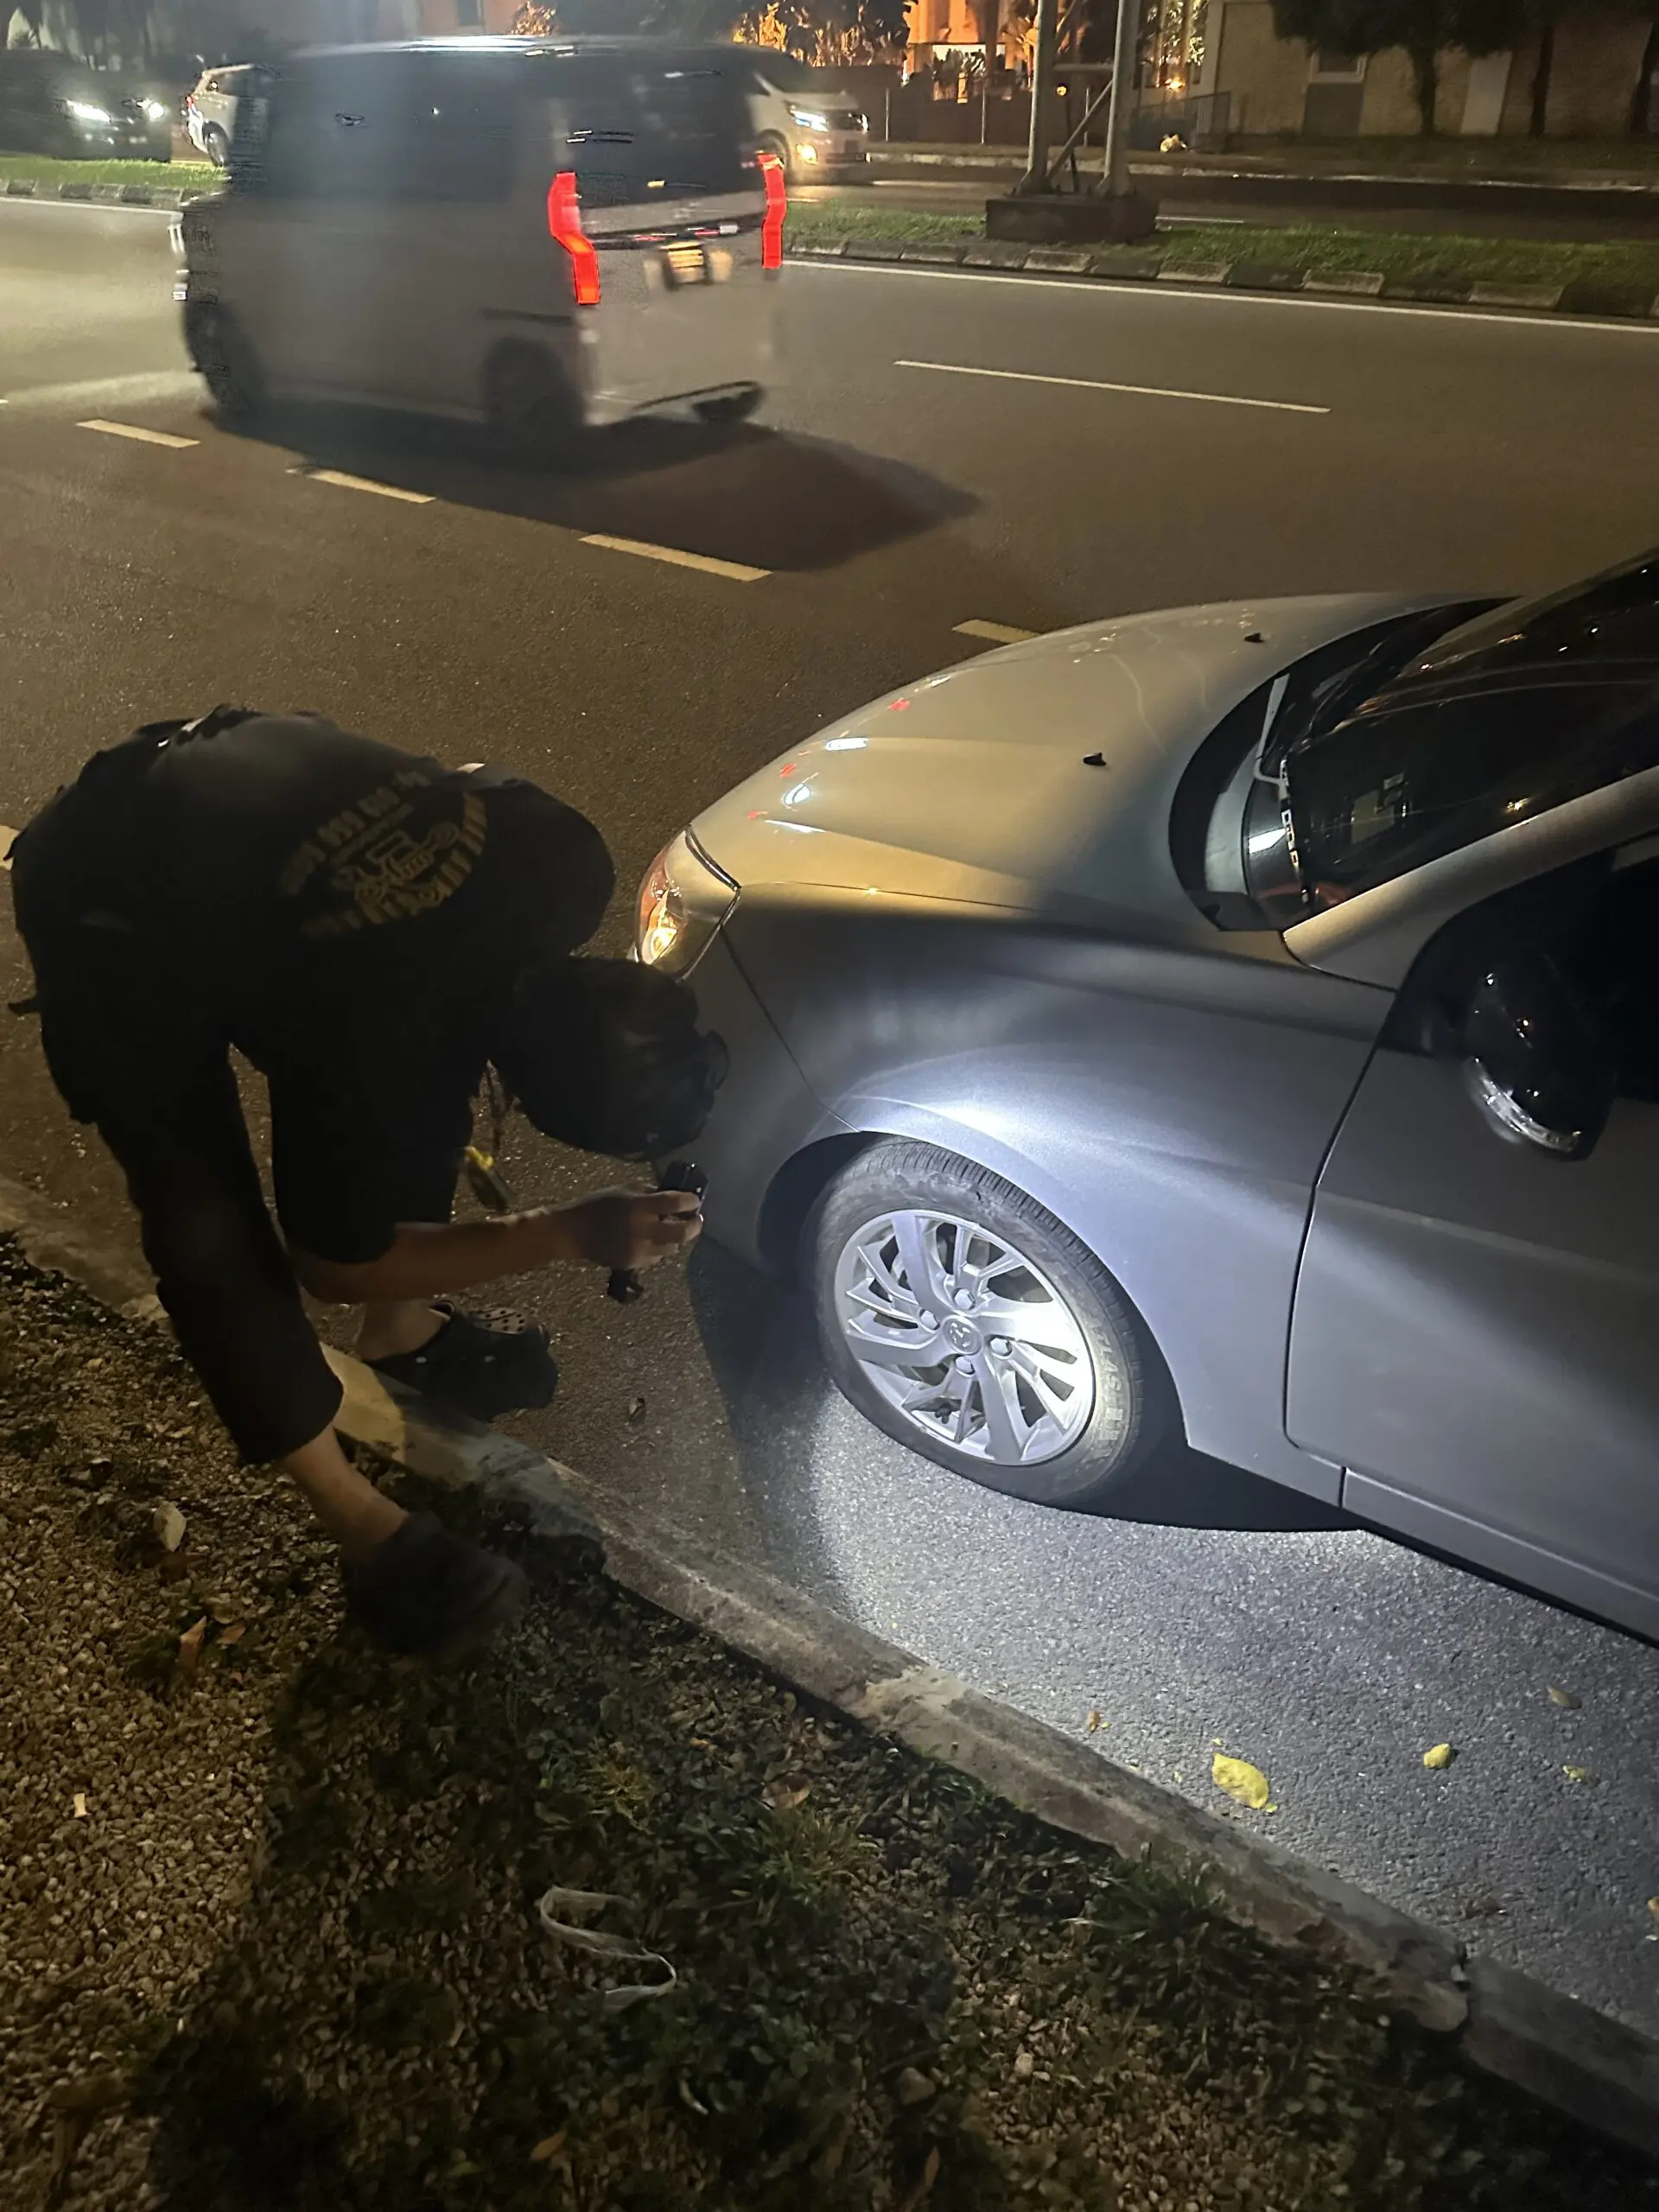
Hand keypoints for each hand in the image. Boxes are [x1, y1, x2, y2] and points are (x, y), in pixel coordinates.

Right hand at [561, 1187, 702, 1272]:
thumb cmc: (598, 1205)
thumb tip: (673, 1195)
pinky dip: (660, 1248)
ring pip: (672, 1247)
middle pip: (682, 1232)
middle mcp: (643, 1230)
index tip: (694, 1201)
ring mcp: (639, 1249)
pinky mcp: (634, 1263)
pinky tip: (653, 1240)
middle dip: (694, 1226)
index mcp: (639, 1207)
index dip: (690, 1201)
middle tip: (696, 1220)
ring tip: (672, 1229)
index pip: (675, 1203)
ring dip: (676, 1238)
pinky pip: (657, 1257)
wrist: (573, 1232)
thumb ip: (649, 1193)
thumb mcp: (624, 1190)